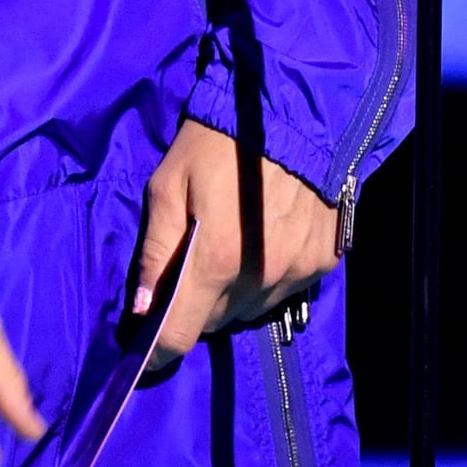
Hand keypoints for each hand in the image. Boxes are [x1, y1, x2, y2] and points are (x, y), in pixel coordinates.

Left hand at [134, 121, 338, 364]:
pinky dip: (269, 278)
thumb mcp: (169, 184)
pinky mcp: (323, 263)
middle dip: (196, 305)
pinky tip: (265, 241)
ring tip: (230, 248)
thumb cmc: (217, 145)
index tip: (147, 351)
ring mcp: (296, 274)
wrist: (293, 114)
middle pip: (216, 322)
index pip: (182, 334)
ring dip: (233, 294)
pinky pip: (285, 292)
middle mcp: (259, 279)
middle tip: (190, 266)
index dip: (159, 350)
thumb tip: (144, 309)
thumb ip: (156, 250)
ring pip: (250, 310)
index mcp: (215, 262)